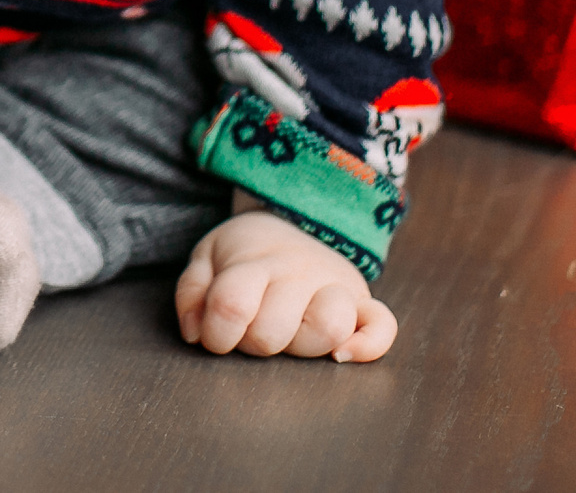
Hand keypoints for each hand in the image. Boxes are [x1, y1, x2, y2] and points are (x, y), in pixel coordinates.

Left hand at [175, 202, 395, 361]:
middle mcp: (296, 274)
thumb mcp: (208, 258)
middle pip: (272, 331)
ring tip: (289, 333)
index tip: (215, 335)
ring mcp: (334, 287)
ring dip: (301, 344)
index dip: (216, 333)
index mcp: (254, 263)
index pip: (232, 305)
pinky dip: (368, 347)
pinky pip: (383, 328)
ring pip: (327, 329)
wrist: (294, 220)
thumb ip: (192, 293)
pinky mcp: (363, 301)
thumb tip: (196, 333)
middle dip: (252, 343)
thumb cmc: (247, 251)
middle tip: (252, 328)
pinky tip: (341, 356)